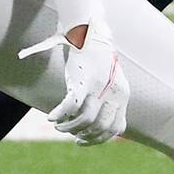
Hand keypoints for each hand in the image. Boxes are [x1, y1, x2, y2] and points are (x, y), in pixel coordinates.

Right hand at [21, 26, 128, 144]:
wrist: (91, 33)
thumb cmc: (98, 60)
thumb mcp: (110, 81)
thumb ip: (108, 100)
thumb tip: (99, 124)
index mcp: (122, 94)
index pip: (116, 128)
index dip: (99, 139)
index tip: (83, 140)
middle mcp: (113, 93)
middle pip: (100, 126)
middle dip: (84, 135)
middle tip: (71, 134)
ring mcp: (98, 87)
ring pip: (85, 120)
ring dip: (69, 128)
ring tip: (59, 127)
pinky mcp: (81, 79)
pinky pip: (70, 105)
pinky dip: (60, 114)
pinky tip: (51, 118)